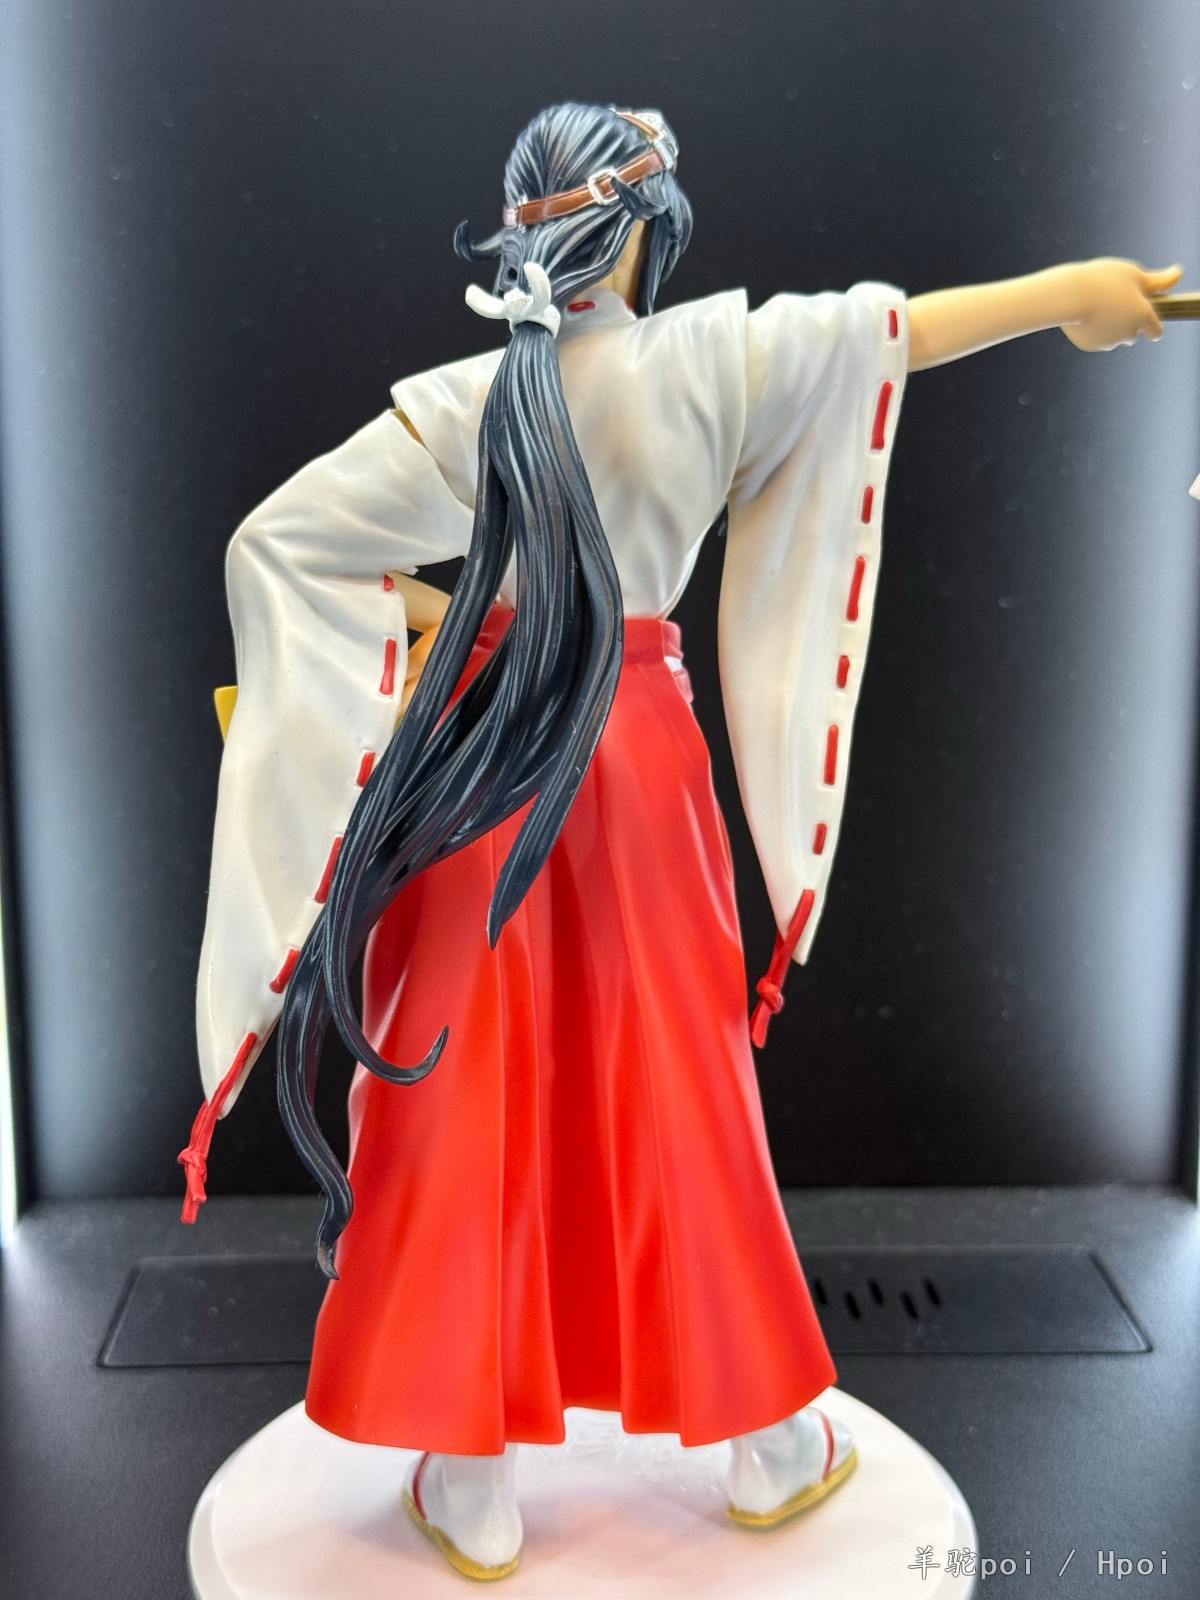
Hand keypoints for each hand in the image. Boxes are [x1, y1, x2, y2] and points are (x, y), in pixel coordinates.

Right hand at [1061, 259, 1182, 351]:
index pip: (1156, 332)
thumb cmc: (1103, 279)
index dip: (1151, 324)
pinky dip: (1091, 330)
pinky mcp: (1089, 346)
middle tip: (1114, 302)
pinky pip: (1094, 339)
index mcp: (1143, 316)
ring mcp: (1108, 342)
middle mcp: (1129, 334)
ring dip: (1109, 325)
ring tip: (1095, 306)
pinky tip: (1083, 315)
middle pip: (1133, 334)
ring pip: (1113, 336)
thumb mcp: (1133, 273)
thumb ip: (1157, 280)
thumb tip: (1178, 273)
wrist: (1070, 295)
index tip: (1143, 315)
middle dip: (1127, 322)